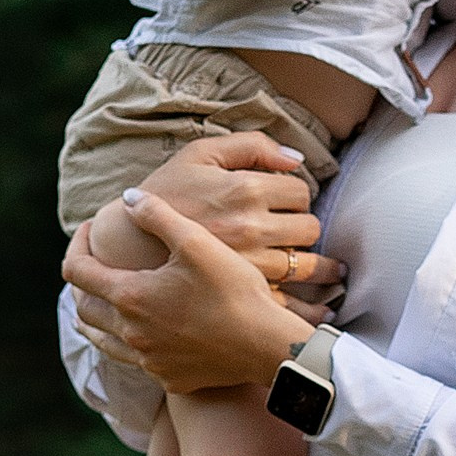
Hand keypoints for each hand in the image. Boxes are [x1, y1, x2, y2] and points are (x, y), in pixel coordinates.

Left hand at [64, 202, 306, 394]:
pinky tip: (144, 329)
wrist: (266, 346)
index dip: (77, 244)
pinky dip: (129, 341)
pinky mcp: (169, 378)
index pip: (76, 270)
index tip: (91, 228)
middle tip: (94, 262)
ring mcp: (149, 361)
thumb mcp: (195, 241)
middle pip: (83, 307)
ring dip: (97, 316)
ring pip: (103, 340)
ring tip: (104, 299)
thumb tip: (127, 198)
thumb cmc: (233, 290)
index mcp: (129, 297)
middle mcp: (130, 334)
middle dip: (82, 281)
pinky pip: (136, 360)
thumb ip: (157, 214)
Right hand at [139, 130, 343, 300]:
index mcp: (245, 190)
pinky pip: (293, 305)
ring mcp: (249, 264)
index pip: (300, 190)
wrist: (126, 244)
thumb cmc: (165, 194)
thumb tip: (297, 158)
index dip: (295, 193)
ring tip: (329, 270)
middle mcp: (252, 228)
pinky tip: (322, 309)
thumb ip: (250, 146)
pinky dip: (313, 309)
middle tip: (293, 230)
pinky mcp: (240, 294)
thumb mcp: (199, 155)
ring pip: (306, 265)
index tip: (284, 200)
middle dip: (304, 226)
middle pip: (309, 227)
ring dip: (320, 266)